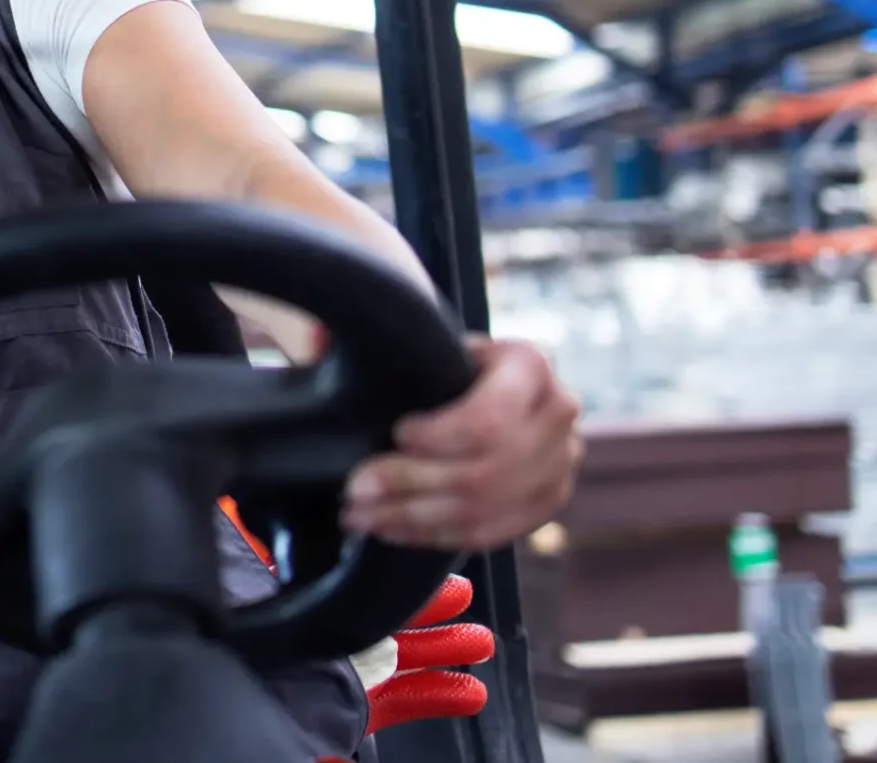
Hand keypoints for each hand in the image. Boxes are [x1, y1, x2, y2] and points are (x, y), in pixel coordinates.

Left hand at [342, 337, 579, 548]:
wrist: (502, 380)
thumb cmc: (455, 358)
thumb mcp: (434, 340)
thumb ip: (385, 343)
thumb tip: (315, 342)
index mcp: (530, 365)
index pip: (488, 420)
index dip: (438, 438)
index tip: (396, 433)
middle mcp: (558, 413)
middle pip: (483, 473)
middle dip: (409, 486)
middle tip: (355, 491)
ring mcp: (560, 463)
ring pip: (484, 510)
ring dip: (414, 518)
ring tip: (359, 515)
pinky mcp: (548, 500)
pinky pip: (491, 532)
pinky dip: (435, 535)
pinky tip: (392, 529)